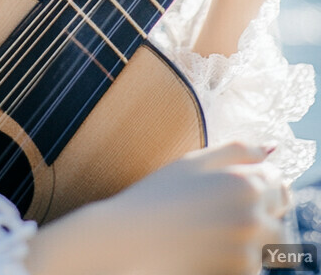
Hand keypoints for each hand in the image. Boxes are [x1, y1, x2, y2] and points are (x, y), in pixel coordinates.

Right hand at [26, 142, 289, 274]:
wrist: (132, 238)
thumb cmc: (159, 194)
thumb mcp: (194, 161)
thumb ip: (236, 150)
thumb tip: (272, 148)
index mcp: (245, 183)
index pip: (278, 181)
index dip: (258, 183)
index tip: (231, 189)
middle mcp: (254, 216)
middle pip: (279, 214)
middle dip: (259, 212)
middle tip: (219, 212)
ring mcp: (249, 249)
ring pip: (268, 242)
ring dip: (250, 237)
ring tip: (210, 231)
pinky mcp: (241, 273)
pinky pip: (255, 264)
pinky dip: (238, 258)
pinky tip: (208, 247)